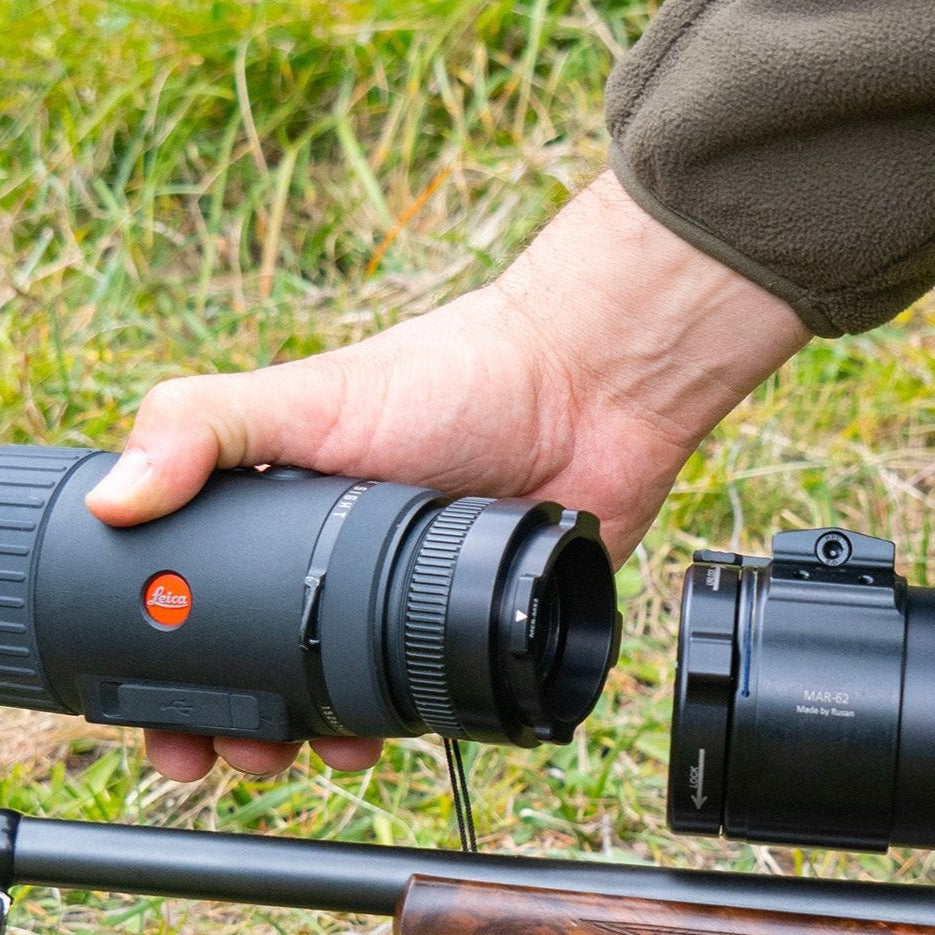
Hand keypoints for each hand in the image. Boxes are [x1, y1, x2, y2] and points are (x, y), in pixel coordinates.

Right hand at [85, 172, 809, 780]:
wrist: (582, 391)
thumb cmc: (450, 377)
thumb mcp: (310, 393)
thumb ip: (205, 425)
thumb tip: (111, 500)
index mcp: (288, 511)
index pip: (209, 595)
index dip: (176, 657)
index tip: (159, 711)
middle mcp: (342, 558)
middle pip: (272, 657)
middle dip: (241, 716)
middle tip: (232, 752)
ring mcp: (406, 594)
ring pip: (344, 689)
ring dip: (313, 734)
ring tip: (305, 753)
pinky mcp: (469, 621)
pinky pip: (426, 695)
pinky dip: (397, 729)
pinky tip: (383, 740)